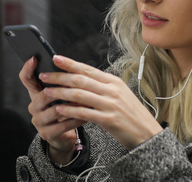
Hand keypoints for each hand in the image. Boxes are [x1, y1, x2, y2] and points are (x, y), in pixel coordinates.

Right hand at [19, 57, 85, 164]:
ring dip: (73, 106)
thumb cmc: (63, 110)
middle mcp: (33, 107)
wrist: (63, 135)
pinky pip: (63, 125)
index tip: (34, 58)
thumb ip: (61, 82)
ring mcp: (38, 121)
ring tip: (87, 101)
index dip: (27, 69)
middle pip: (43, 94)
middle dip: (61, 90)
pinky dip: (77, 119)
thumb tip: (69, 64)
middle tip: (77, 85)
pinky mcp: (47, 134)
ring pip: (56, 110)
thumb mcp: (60, 94)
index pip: (26, 79)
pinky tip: (87, 115)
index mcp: (35, 93)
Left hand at [39, 55, 162, 149]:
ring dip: (61, 93)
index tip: (55, 58)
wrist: (147, 133)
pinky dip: (70, 111)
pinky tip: (60, 110)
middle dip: (60, 77)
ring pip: (80, 94)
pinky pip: (84, 113)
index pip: (88, 69)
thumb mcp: (119, 95)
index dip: (70, 63)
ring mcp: (111, 104)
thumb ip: (102, 87)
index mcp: (114, 82)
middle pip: (80, 79)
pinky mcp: (109, 120)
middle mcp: (112, 90)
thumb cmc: (131, 115)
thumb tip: (80, 81)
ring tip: (47, 92)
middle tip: (45, 75)